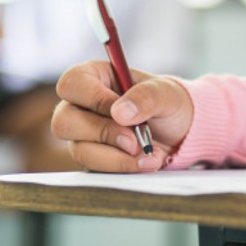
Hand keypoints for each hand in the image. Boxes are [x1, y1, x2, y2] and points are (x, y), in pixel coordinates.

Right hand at [51, 61, 193, 172]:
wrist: (181, 132)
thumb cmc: (168, 103)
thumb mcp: (166, 93)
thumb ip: (146, 97)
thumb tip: (120, 113)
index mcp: (94, 77)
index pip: (72, 84)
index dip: (94, 100)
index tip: (123, 113)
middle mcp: (81, 106)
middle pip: (64, 121)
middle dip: (104, 133)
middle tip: (135, 140)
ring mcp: (83, 135)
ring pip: (80, 150)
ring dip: (116, 157)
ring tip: (148, 154)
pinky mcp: (93, 158)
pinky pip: (95, 168)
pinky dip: (122, 167)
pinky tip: (146, 162)